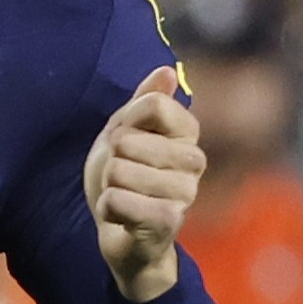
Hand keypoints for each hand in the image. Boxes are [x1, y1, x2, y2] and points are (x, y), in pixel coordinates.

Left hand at [82, 66, 205, 301]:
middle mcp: (195, 160)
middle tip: (122, 176)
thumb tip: (167, 70)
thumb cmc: (125, 177)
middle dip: (112, 159)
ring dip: (109, 185)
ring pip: (118, 171)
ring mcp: (185, 192)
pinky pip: (117, 199)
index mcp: (188, 133)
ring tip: (123, 195)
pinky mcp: (169, 221)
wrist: (121, 233)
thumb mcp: (127, 130)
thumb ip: (146, 100)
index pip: (154, 104)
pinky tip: (120, 216)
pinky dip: (107, 207)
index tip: (126, 142)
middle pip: (128, 139)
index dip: (125, 122)